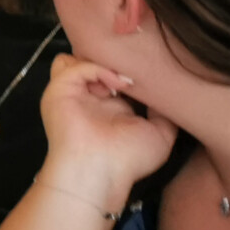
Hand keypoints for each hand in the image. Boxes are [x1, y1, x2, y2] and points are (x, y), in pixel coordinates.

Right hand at [38, 53, 176, 200]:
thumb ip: (165, 114)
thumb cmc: (128, 160)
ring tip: (121, 78)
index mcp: (109, 108)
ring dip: (98, 62)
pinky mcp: (60, 90)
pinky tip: (118, 83)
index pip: (112, 75)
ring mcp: (72, 93)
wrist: (100, 172)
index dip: (129, 69)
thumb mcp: (160, 135)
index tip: (150, 71)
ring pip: (74, 58)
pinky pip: (73, 65)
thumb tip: (170, 96)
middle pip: (91, 63)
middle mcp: (89, 98)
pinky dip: (98, 68)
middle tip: (134, 70)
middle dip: (112, 61)